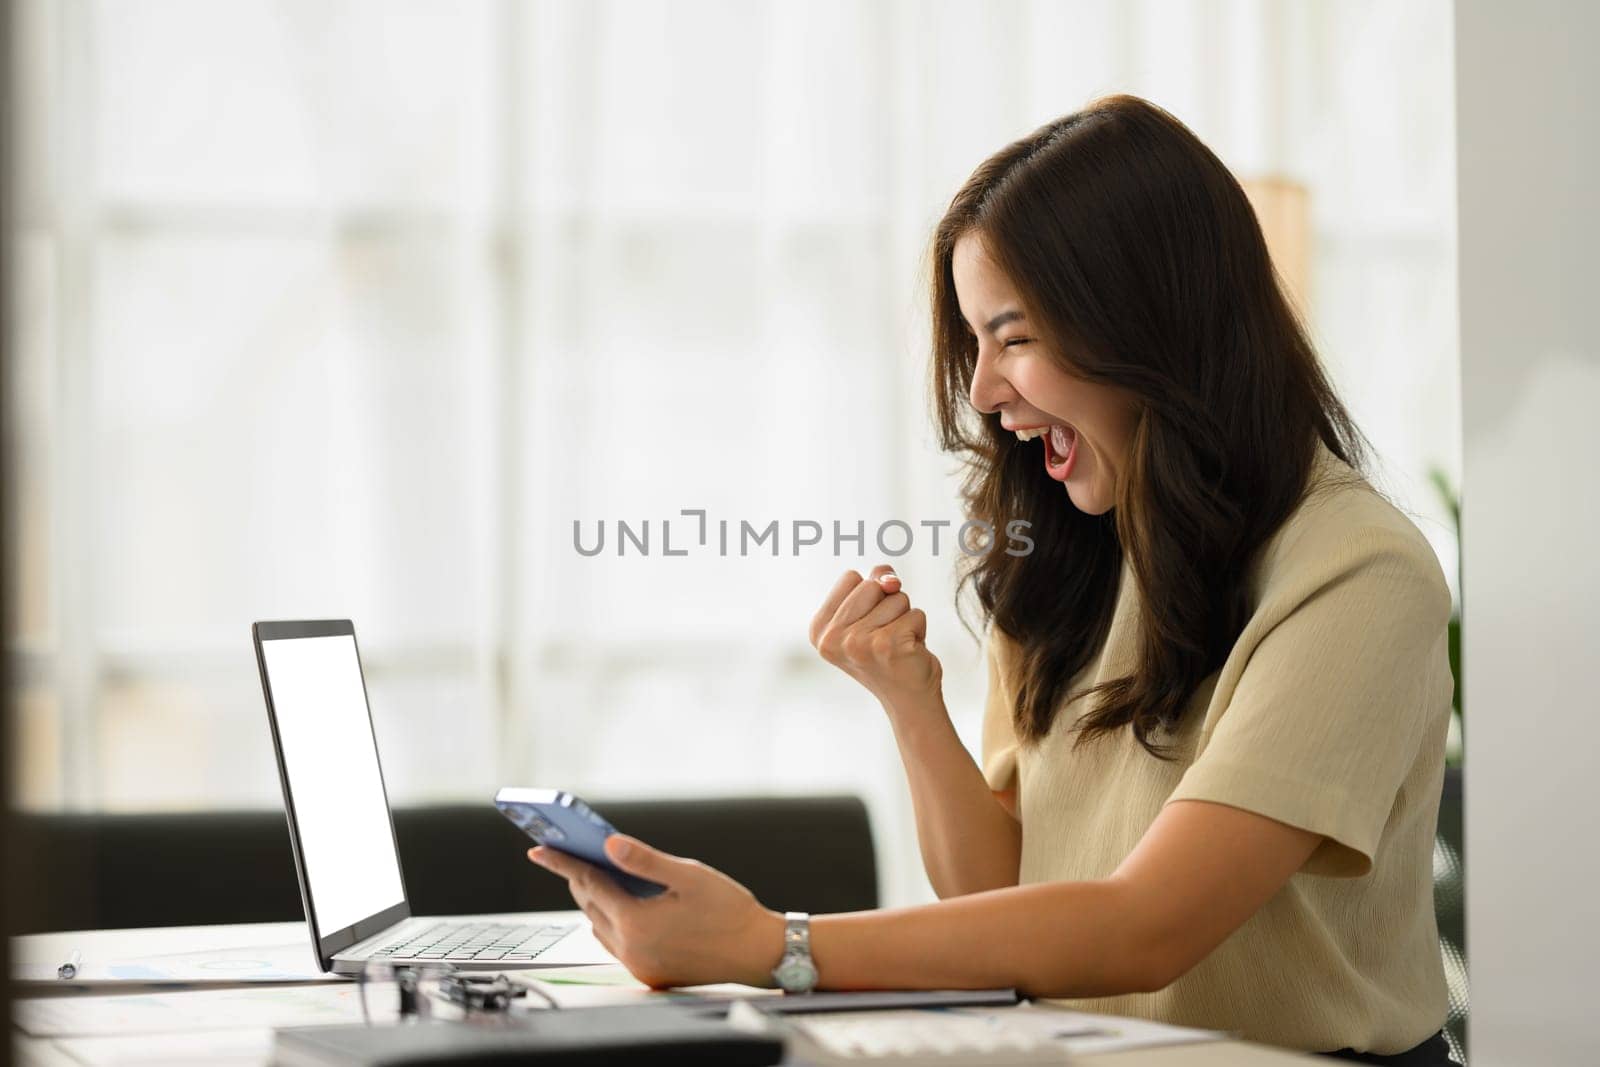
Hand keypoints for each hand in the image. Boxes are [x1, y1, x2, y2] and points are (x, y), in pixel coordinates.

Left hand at [526, 835, 784, 989]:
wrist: (760, 953)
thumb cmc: (731, 912)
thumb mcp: (689, 875)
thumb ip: (645, 860)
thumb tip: (609, 845)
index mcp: (637, 924)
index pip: (589, 885)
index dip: (564, 863)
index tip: (541, 850)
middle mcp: (632, 951)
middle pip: (591, 908)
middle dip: (579, 880)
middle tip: (569, 855)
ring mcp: (640, 967)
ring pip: (601, 929)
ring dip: (596, 902)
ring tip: (597, 876)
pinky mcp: (651, 975)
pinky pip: (617, 946)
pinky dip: (612, 923)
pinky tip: (624, 906)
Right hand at [810, 565, 942, 711]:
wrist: (909, 698)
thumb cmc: (889, 652)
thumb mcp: (870, 613)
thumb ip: (875, 582)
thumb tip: (891, 580)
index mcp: (820, 629)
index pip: (851, 577)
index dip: (869, 595)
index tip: (868, 624)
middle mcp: (833, 638)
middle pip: (872, 584)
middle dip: (888, 604)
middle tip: (885, 636)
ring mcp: (858, 642)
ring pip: (897, 597)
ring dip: (905, 617)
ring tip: (897, 644)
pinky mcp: (888, 645)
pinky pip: (916, 614)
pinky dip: (920, 629)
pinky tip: (909, 651)